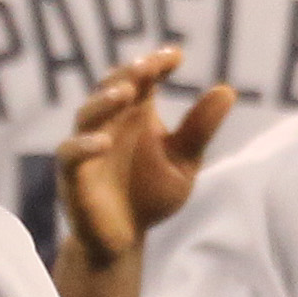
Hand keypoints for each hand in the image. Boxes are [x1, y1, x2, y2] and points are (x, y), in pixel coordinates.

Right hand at [55, 42, 236, 276]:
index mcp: (136, 114)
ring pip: (87, 113)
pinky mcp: (72, 176)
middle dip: (128, 73)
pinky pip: (70, 154)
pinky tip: (104, 143)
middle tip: (147, 67)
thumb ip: (199, 129)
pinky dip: (84, 146)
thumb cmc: (151, 196)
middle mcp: (109, 124)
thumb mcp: (184, 161)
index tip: (176, 56)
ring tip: (125, 93)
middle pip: (111, 86)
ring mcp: (87, 148)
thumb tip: (227, 90)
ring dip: (104, 100)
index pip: (143, 78)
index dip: (156, 62)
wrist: (124, 241)